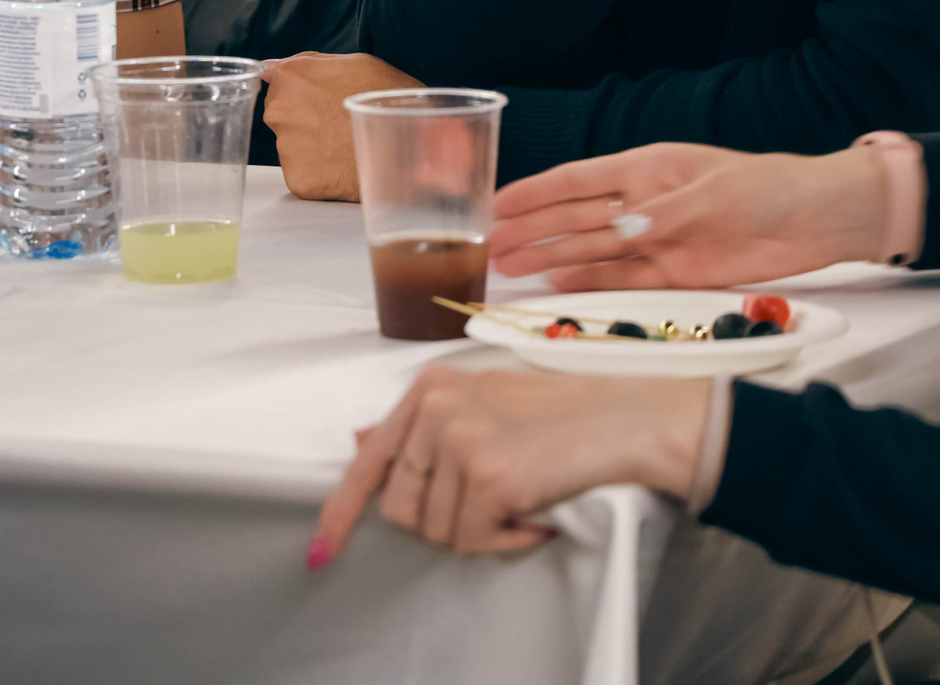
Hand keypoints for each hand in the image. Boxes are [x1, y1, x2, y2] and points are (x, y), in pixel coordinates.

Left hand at [261, 52, 418, 200]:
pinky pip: (303, 173)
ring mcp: (287, 147)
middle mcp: (279, 110)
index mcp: (291, 76)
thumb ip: (310, 63)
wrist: (414, 146)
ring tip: (345, 144)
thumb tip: (273, 67)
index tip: (317, 98)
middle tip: (338, 123)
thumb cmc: (389, 99)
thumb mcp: (357, 63)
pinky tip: (344, 164)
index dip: (300, 89)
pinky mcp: (298, 180)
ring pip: (291, 145)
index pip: (276, 80)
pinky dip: (321, 172)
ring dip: (311, 146)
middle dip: (303, 117)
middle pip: (280, 113)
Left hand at [309, 367, 708, 563]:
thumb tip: (359, 445)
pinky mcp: (488, 477)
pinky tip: (532, 518)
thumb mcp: (476, 402)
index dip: (342, 512)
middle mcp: (435, 409)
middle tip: (487, 508)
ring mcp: (459, 440)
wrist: (617, 417)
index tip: (322, 551)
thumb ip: (418, 426)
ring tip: (515, 503)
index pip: (370, 461)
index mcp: (427, 388)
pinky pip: (472, 541)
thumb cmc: (555, 413)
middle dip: (441, 522)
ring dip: (477, 532)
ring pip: (436, 531)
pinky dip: (502, 542)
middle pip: (401, 508)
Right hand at [489, 144, 886, 290]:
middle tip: (488, 246)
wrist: (819, 219)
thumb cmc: (768, 187)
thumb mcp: (713, 194)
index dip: (534, 192)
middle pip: (576, 217)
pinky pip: (624, 278)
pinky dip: (591, 282)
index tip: (494, 203)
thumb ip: (663, 215)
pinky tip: (559, 284)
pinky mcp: (678, 272)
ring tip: (509, 269)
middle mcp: (644, 204)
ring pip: (593, 249)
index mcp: (647, 168)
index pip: (577, 180)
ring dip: (552, 257)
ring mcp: (659, 239)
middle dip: (531, 229)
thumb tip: (619, 231)